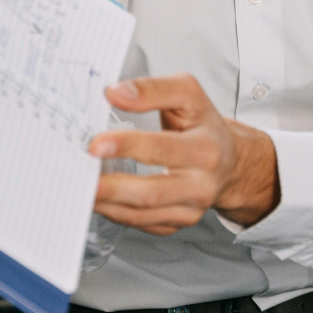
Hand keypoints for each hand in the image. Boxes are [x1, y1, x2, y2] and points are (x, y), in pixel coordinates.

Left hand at [90, 75, 279, 234]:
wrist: (231, 161)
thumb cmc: (203, 125)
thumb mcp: (188, 94)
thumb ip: (153, 88)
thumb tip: (115, 93)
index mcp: (206, 148)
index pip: (163, 149)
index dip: (128, 146)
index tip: (96, 144)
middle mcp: (201, 184)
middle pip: (152, 192)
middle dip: (112, 187)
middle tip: (81, 178)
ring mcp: (190, 209)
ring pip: (143, 214)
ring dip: (108, 204)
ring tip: (81, 188)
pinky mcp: (178, 223)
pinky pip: (142, 224)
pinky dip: (115, 213)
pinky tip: (98, 199)